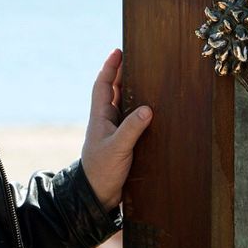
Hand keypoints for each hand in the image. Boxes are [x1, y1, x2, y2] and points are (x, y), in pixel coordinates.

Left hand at [80, 49, 151, 209]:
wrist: (96, 197)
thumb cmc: (102, 172)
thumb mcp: (118, 149)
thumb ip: (131, 129)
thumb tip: (147, 108)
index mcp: (100, 117)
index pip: (103, 85)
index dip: (110, 67)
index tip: (118, 51)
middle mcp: (106, 121)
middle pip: (113, 91)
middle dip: (122, 74)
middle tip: (136, 58)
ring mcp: (113, 132)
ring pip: (122, 105)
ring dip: (131, 91)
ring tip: (146, 77)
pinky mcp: (122, 143)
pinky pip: (130, 120)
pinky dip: (138, 111)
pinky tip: (150, 109)